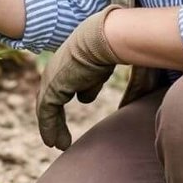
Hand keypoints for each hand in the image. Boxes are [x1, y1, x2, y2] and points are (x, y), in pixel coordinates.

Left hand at [37, 5, 123, 149]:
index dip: (84, 88)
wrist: (112, 37)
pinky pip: (46, 111)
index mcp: (84, 54)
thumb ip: (133, 90)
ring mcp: (56, 74)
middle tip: (65, 133)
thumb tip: (128, 107)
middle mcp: (66, 64)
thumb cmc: (128, 49)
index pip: (80, 72)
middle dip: (61, 113)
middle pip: (60, 91)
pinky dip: (48, 127)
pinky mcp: (52, 86)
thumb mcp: (136, 72)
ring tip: (60, 144)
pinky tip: (53, 143)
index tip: (86, 99)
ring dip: (54, 125)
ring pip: (50, 104)